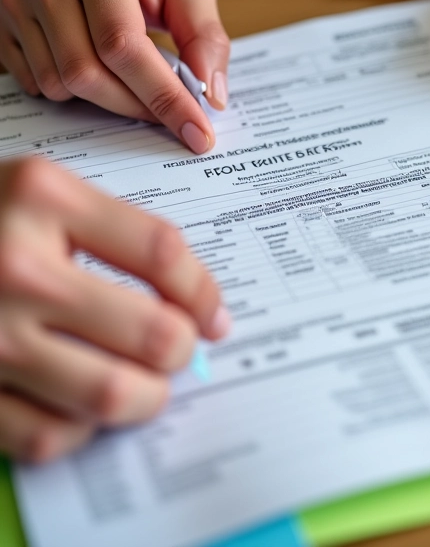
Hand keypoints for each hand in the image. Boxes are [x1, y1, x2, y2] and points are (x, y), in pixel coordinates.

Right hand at [0, 0, 230, 152]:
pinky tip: (102, 71)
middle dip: (137, 105)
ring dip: (108, 99)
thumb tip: (209, 94)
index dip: (163, 96)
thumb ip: (207, 37)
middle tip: (172, 113)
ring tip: (136, 80)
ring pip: (61, 84)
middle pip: (87, 72)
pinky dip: (76, 92)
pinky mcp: (5, 21)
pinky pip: (37, 82)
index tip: (196, 132)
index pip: (124, 46)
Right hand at [0, 158, 229, 462]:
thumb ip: (120, 234)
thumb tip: (198, 309)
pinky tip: (81, 401)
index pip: (162, 252)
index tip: (214, 316)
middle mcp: (14, 267)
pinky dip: (82, 427)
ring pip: (111, 394)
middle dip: (182, 350)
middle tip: (179, 348)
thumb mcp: (43, 192)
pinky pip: (49, 434)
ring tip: (145, 381)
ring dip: (147, 396)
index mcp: (41, 197)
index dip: (203, 292)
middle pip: (153, 333)